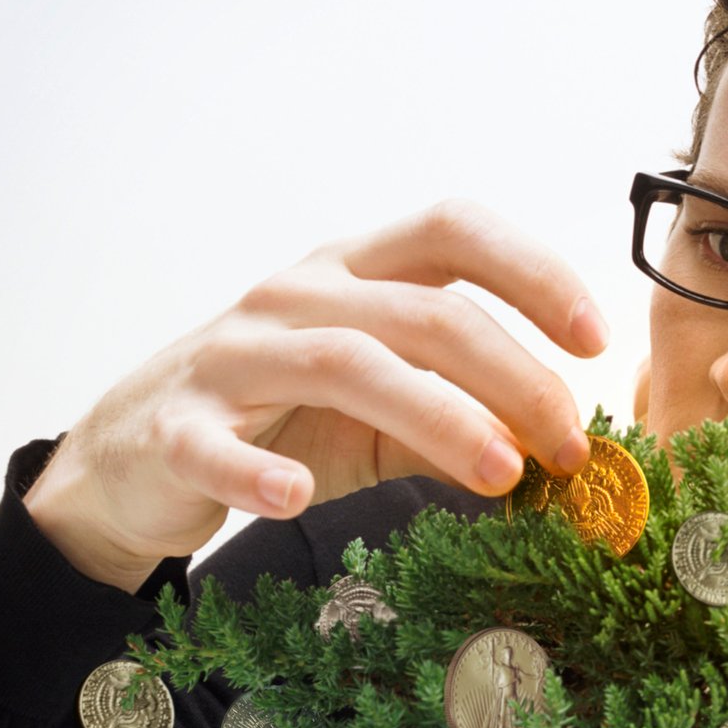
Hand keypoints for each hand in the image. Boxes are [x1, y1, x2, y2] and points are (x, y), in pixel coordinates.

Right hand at [22, 200, 609, 592]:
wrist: (132, 461)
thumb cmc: (276, 420)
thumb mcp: (381, 415)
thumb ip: (461, 419)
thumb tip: (562, 449)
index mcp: (351, 275)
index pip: (452, 232)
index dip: (532, 272)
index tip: (596, 339)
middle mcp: (295, 298)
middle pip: (422, 312)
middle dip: (513, 376)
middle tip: (568, 445)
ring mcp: (231, 358)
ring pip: (346, 364)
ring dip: (437, 418)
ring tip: (502, 473)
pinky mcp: (176, 430)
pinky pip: (217, 446)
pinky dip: (257, 471)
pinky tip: (296, 496)